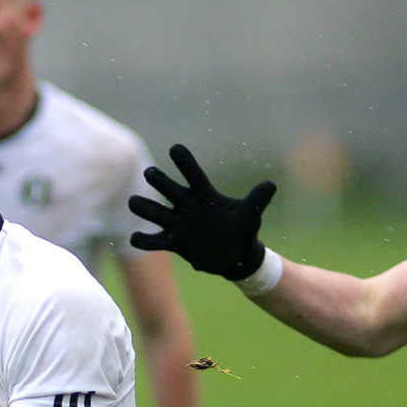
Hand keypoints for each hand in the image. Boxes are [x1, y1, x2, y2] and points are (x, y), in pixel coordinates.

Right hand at [128, 145, 276, 279]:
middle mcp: (187, 205)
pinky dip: (142, 240)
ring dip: (144, 206)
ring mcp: (177, 223)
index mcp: (204, 195)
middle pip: (166, 186)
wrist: (235, 258)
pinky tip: (136, 238)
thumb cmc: (242, 231)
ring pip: (153, 211)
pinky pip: (153, 241)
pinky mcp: (173, 243)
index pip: (193, 174)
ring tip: (134, 203)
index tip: (176, 148)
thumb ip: (257, 201)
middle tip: (152, 174)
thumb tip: (271, 185)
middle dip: (158, 179)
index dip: (185, 162)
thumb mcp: (250, 216)